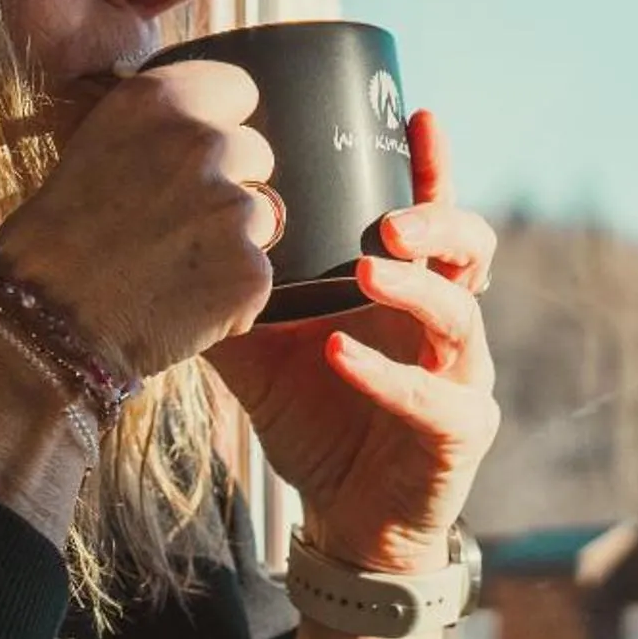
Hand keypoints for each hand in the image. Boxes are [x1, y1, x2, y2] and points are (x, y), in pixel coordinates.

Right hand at [0, 59, 284, 375]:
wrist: (44, 324)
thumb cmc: (48, 245)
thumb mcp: (89, 155)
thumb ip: (151, 138)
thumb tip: (191, 139)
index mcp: (156, 103)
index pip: (236, 88)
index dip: (224, 121)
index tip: (208, 148)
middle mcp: (201, 143)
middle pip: (256, 153)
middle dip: (229, 184)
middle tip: (179, 223)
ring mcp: (232, 206)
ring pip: (262, 216)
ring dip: (233, 241)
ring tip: (175, 270)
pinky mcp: (251, 268)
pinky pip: (259, 275)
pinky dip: (232, 295)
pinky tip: (183, 308)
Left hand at [205, 110, 499, 575]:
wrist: (344, 520)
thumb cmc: (317, 422)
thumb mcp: (263, 351)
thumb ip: (234, 298)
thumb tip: (165, 240)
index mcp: (409, 294)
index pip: (433, 218)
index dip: (433, 169)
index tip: (417, 118)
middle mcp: (447, 326)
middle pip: (472, 251)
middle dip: (438, 220)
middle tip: (386, 217)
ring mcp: (462, 378)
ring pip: (462, 316)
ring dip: (415, 287)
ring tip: (365, 268)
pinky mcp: (460, 433)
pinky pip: (433, 398)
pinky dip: (386, 375)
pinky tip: (340, 355)